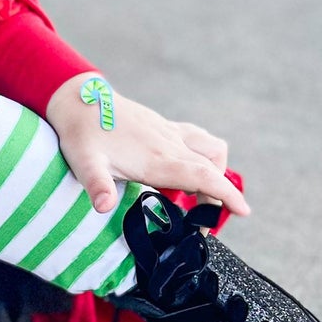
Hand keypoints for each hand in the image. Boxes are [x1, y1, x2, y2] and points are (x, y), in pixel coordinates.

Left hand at [45, 75, 248, 219]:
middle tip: (202, 224)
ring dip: (215, 172)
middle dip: (219, 196)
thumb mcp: (83, 162)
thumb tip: (103, 207)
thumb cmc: (80, 132)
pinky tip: (180, 171)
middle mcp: (170, 143)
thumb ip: (96, 185)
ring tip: (197, 197)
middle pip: (212, 169)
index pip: (204, 176)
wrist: (78, 97)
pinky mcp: (163, 126)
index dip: (226, 194)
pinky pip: (196, 140)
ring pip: (210, 149)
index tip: (244, 210)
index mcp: (157, 158)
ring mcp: (168, 132)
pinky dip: (202, 157)